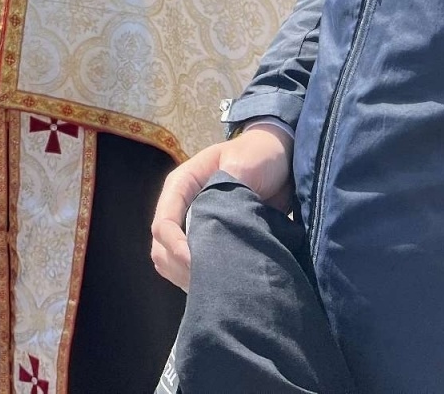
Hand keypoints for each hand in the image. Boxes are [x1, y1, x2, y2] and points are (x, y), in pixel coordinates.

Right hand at [150, 122, 292, 290]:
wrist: (281, 163)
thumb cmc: (259, 156)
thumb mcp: (244, 162)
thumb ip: (227, 188)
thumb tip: (216, 218)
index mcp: (181, 185)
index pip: (164, 223)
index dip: (176, 247)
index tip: (198, 264)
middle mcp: (180, 208)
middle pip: (161, 247)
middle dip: (181, 267)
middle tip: (210, 283)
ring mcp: (190, 227)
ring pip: (171, 262)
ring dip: (187, 277)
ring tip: (216, 287)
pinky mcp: (205, 241)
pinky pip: (188, 268)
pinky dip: (198, 281)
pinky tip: (220, 286)